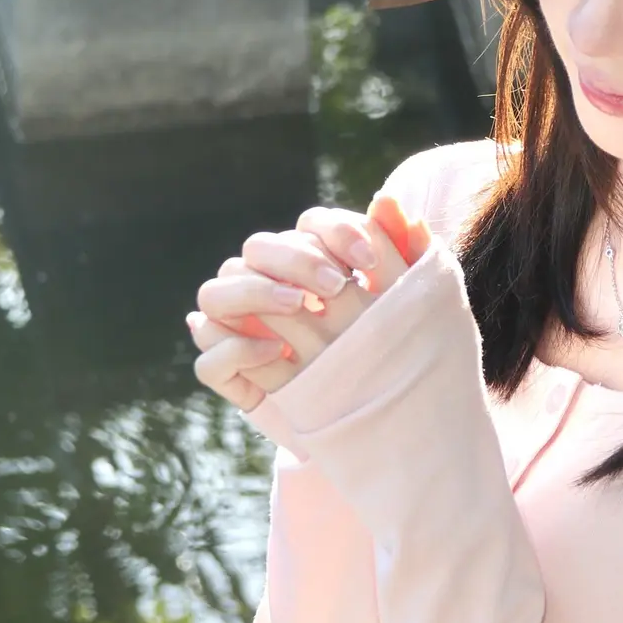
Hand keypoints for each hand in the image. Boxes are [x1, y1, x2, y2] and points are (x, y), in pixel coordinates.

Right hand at [187, 195, 432, 413]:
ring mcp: (246, 331)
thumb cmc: (402, 355)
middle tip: (336, 284)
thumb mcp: (412, 308)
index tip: (370, 260)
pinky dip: (234, 349)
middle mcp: (273, 288)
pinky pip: (210, 360)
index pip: (310, 226)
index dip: (336, 232)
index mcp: (317, 263)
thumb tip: (389, 198)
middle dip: (295, 259)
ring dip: (254, 292)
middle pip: (257, 248)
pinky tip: (276, 352)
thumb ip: (407, 254)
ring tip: (299, 306)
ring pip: (215, 292)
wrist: (398, 423)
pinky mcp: (237, 378)